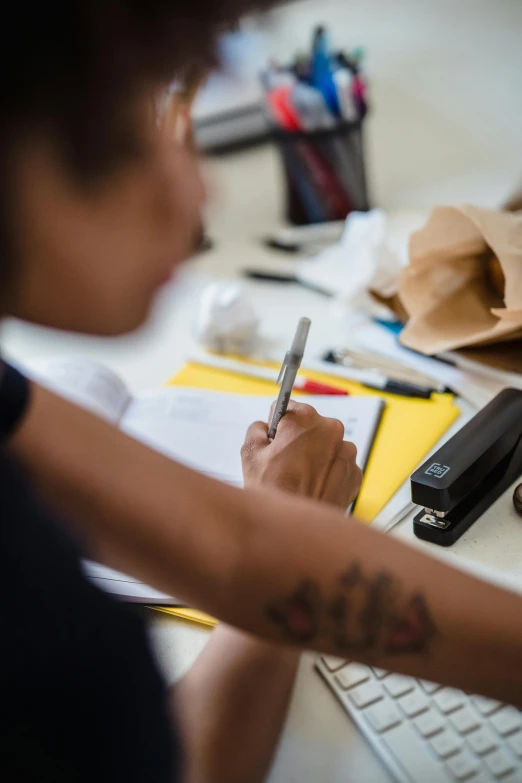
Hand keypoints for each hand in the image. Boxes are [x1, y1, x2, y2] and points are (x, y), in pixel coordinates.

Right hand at [241, 401, 361, 508]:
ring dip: (315, 456)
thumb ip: (257, 429)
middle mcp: (332, 430)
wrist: (295, 530)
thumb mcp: (250, 453)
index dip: (279, 424)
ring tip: (299, 478)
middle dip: (298, 440)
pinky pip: (339, 466)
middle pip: (311, 427)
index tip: (276, 436)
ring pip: (327, 447)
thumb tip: (263, 427)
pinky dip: (328, 473)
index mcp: (305, 419)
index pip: (289, 408)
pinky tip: (313, 487)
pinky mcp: (355, 474)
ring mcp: (347, 453)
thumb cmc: (272, 490)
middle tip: (284, 463)